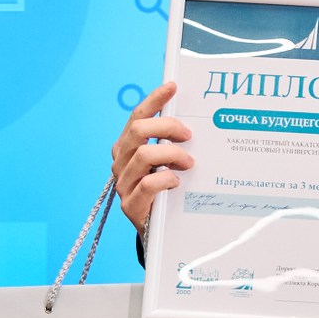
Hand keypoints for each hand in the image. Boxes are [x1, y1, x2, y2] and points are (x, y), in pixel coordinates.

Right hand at [111, 83, 194, 233]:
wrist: (158, 230)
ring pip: (143, 155)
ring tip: (189, 163)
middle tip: (188, 134)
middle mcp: (121, 161)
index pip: (138, 116)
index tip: (173, 87)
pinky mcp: (130, 206)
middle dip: (166, 126)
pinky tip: (177, 182)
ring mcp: (123, 183)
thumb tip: (197, 123)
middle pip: (138, 130)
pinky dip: (166, 179)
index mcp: (128, 146)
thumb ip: (174, 144)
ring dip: (171, 154)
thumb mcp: (170, 162)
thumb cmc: (167, 190)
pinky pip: (147, 184)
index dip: (154, 100)